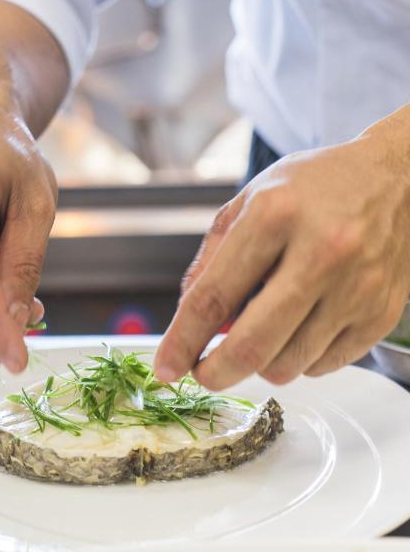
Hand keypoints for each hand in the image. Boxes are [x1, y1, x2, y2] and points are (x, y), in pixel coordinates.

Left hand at [155, 126, 409, 388]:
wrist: (399, 178)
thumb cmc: (316, 189)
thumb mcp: (251, 200)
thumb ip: (211, 259)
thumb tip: (186, 322)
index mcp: (276, 216)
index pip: (213, 298)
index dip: (181, 342)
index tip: (164, 368)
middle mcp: (322, 252)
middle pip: (251, 346)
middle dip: (214, 373)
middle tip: (203, 373)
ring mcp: (357, 288)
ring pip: (286, 366)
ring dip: (259, 365)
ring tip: (261, 334)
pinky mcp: (379, 315)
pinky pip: (321, 367)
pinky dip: (298, 360)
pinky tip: (299, 329)